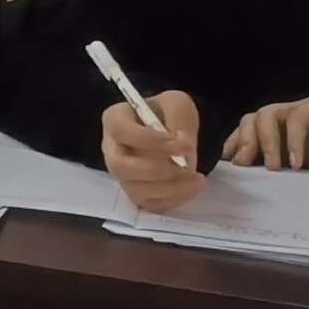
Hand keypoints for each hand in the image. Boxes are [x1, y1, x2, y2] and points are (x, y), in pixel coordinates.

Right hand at [102, 87, 205, 210]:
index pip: (121, 130)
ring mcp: (122, 174)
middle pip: (120, 166)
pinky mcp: (137, 192)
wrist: (175, 134)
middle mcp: (111, 149)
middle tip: (187, 167)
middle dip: (157, 169)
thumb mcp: (177, 104)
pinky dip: (174, 200)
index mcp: (114, 119)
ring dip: (171, 187)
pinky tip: (191, 187)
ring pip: (136, 189)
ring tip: (197, 178)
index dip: (150, 139)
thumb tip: (183, 143)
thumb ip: (179, 119)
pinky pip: (150, 204)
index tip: (183, 142)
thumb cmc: (169, 114)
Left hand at [221, 92, 308, 174]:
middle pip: (252, 119)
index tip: (228, 166)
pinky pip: (301, 117)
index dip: (235, 144)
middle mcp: (291, 117)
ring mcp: (307, 109)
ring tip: (273, 167)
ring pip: (269, 113)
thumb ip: (292, 175)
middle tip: (245, 166)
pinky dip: (294, 139)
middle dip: (243, 141)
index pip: (248, 130)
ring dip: (265, 140)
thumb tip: (263, 195)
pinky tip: (297, 162)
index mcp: (285, 132)